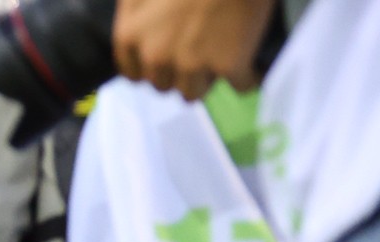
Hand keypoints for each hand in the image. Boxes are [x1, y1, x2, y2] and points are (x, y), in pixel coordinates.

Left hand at [113, 0, 273, 97]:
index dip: (152, 68)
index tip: (168, 59)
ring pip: (194, 93)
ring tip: (220, 53)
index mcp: (130, 36)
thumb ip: (132, 11)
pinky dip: (247, 76)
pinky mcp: (230, 65)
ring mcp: (192, 64)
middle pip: (164, 86)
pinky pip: (240, 86)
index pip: (134, 75)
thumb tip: (135, 32)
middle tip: (198, 49)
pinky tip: (249, 59)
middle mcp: (156, 56)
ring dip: (207, 79)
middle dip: (179, 72)